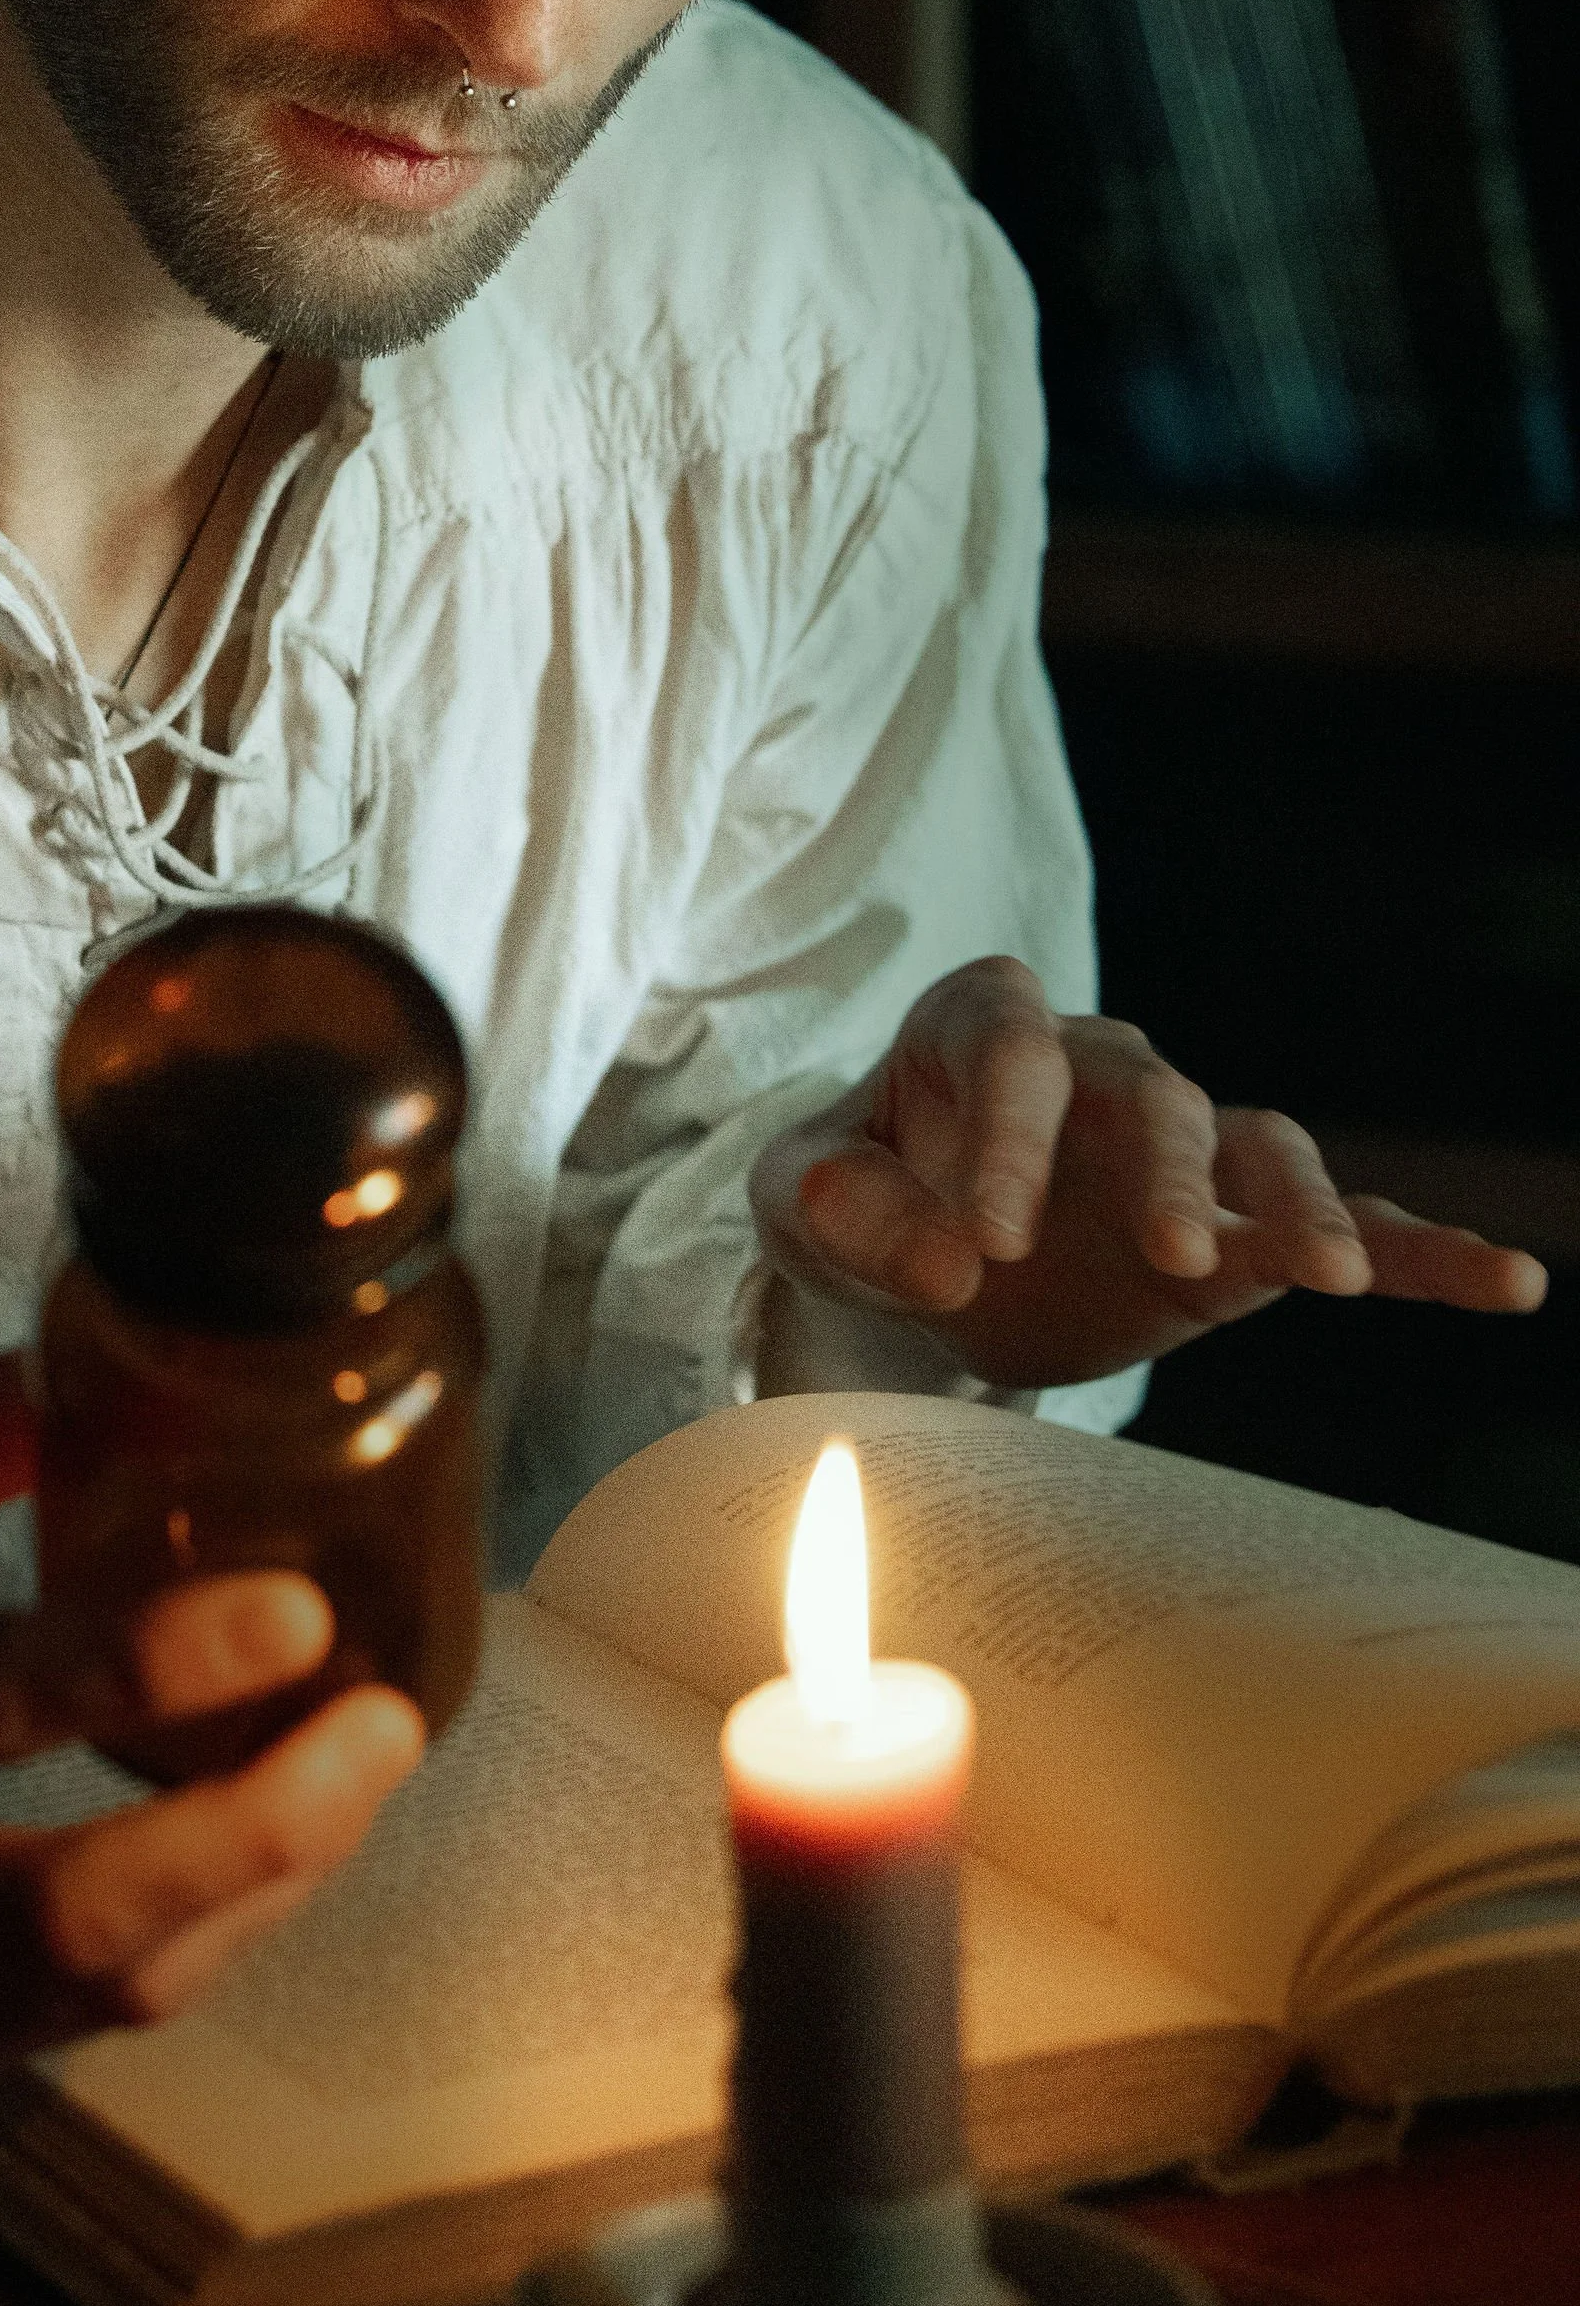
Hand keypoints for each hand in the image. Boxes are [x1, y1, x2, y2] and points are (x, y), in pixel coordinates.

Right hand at [0, 1356, 423, 2077]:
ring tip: (371, 1761)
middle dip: (257, 1833)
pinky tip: (293, 1844)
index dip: (143, 1662)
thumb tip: (114, 1333)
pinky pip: (93, 2025)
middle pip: (65, 1912)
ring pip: (103, 1992)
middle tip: (386, 1722)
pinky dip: (214, 1938)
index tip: (295, 1605)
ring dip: (268, 1888)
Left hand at [751, 955, 1547, 1394]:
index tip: (980, 1243)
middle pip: (1155, 1097)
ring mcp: (1181, 1153)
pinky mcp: (1234, 1238)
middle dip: (1165, 1171)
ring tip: (1337, 1276)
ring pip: (1263, 1150)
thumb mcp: (801, 1202)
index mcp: (985, 1025)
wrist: (907, 1273)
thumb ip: (841, 1210)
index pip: (1013, 1057)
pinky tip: (1505, 1280)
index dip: (1003, 1141)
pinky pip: (1342, 1229)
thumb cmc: (851, 1204)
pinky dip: (1420, 1251)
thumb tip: (941, 1255)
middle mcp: (1103, 1069)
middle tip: (1166, 1252)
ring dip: (1299, 1209)